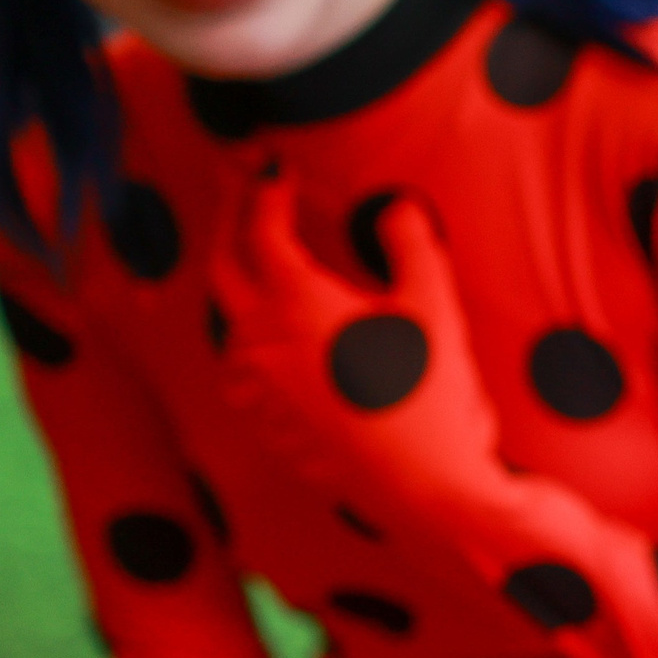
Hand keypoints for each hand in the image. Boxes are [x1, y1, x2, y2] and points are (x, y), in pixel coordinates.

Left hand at [209, 173, 501, 513]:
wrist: (426, 486)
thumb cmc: (432, 397)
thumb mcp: (433, 308)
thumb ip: (410, 245)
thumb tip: (396, 210)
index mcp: (296, 300)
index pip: (262, 228)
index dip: (266, 191)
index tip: (276, 170)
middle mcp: (260, 339)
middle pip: (223, 264)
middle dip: (230, 219)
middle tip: (242, 189)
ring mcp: (256, 386)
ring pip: (227, 320)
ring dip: (239, 284)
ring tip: (260, 267)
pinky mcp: (264, 423)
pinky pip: (241, 369)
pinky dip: (249, 340)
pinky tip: (272, 344)